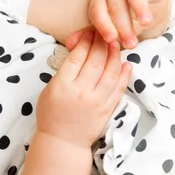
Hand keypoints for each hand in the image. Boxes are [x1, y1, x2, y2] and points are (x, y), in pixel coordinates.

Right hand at [36, 31, 131, 148]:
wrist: (63, 142)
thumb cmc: (51, 116)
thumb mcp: (48, 91)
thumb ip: (62, 74)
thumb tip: (77, 56)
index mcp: (62, 86)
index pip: (76, 58)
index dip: (84, 43)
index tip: (88, 34)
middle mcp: (81, 92)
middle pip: (94, 62)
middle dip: (101, 44)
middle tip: (105, 33)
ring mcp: (96, 101)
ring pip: (109, 72)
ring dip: (114, 56)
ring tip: (116, 44)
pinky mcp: (107, 109)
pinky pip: (118, 88)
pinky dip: (123, 75)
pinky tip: (126, 64)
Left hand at [66, 0, 170, 50]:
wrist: (144, 10)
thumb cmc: (121, 20)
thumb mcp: (106, 28)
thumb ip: (91, 35)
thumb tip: (70, 44)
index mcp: (99, 1)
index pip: (97, 12)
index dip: (103, 25)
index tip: (111, 39)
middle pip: (115, 5)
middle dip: (123, 26)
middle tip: (131, 42)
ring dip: (139, 7)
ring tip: (145, 22)